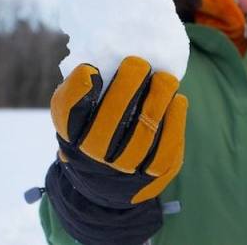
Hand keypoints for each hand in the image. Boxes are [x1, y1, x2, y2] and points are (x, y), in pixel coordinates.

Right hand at [50, 56, 188, 205]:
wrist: (106, 182)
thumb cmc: (92, 132)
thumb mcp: (75, 117)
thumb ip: (81, 93)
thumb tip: (98, 65)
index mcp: (70, 136)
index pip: (69, 113)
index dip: (79, 90)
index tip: (92, 69)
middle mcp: (95, 156)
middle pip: (111, 121)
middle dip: (127, 87)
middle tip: (139, 63)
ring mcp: (124, 169)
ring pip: (143, 134)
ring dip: (157, 100)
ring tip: (165, 78)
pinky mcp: (152, 174)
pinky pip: (165, 148)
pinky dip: (174, 121)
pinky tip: (177, 100)